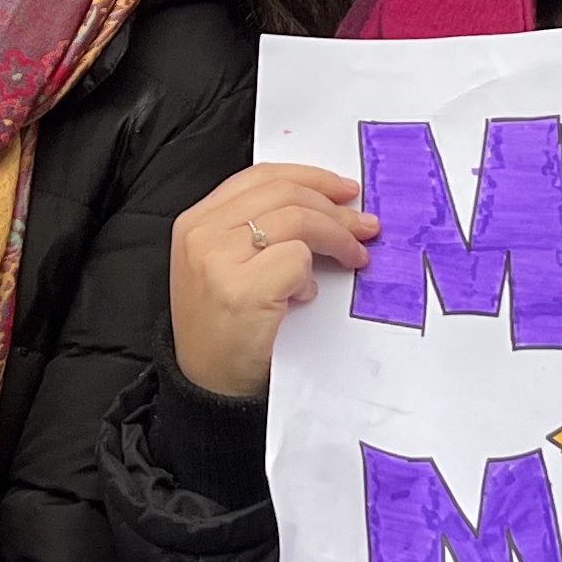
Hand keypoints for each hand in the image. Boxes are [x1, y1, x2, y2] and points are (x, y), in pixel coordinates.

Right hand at [170, 162, 376, 400]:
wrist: (207, 385)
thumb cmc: (223, 329)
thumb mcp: (228, 266)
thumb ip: (259, 231)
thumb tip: (329, 207)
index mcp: (197, 222)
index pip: (261, 176)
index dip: (310, 178)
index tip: (343, 190)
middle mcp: (202, 233)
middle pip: (283, 193)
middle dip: (334, 208)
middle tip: (364, 226)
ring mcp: (218, 259)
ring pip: (297, 219)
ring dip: (337, 237)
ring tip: (355, 256)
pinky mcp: (242, 288)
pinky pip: (297, 259)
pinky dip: (311, 276)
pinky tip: (304, 297)